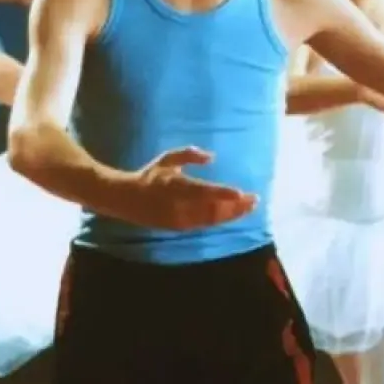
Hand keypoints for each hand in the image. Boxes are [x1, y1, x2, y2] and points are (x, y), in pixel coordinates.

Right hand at [121, 146, 256, 229]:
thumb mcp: (167, 159)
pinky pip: (206, 224)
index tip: (241, 193)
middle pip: (213, 209)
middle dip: (236, 206)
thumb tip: (211, 156)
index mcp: (176, 187)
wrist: (128, 200)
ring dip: (232, 214)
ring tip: (249, 207)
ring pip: (212, 219)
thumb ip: (188, 155)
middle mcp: (179, 206)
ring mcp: (180, 219)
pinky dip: (221, 219)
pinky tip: (233, 214)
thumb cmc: (150, 176)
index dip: (223, 193)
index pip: (204, 191)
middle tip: (254, 200)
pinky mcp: (181, 227)